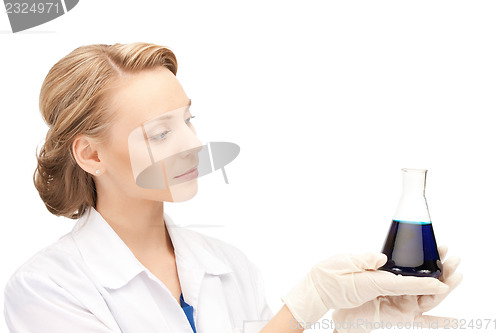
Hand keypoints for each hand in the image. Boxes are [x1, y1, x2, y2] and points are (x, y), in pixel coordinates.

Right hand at [282, 251, 449, 328]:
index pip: (405, 286)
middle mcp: (382, 290)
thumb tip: (380, 258)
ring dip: (431, 275)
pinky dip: (418, 282)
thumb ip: (360, 261)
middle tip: (454, 262)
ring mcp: (382, 289)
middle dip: (437, 276)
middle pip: (416, 287)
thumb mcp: (339, 266)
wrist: (316, 290)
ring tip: (447, 259)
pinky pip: (401, 284)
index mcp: (374, 285)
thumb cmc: (325, 278)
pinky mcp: (379, 285)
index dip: (426, 284)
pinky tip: (429, 280)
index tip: (443, 283)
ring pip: (413, 285)